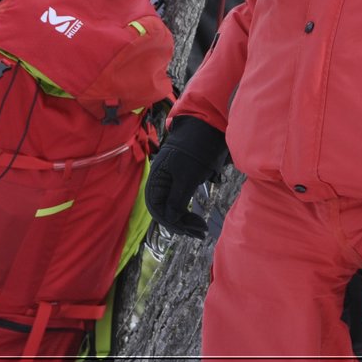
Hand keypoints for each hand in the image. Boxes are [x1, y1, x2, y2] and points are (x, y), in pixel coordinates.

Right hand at [144, 116, 227, 238]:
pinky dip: (187, 212)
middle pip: (164, 210)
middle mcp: (160, 182)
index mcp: (156, 179)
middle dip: (180, 223)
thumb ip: (177, 199)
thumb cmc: (195, 151)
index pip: (156, 208)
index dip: (170, 222)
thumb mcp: (187, 177)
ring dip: (185, 220)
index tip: (187, 230)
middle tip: (199, 231)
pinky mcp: (180, 181)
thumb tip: (170, 219)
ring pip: (172, 207)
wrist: (205, 130)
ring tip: (201, 228)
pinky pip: (179, 201)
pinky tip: (196, 219)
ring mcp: (170, 182)